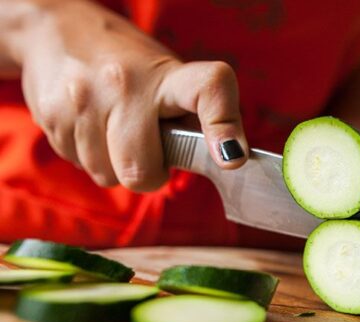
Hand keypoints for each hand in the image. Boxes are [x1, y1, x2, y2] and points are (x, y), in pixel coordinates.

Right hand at [13, 0, 247, 190]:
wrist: (57, 31)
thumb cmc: (131, 68)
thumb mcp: (170, 81)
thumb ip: (195, 119)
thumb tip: (225, 160)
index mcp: (168, 75)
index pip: (208, 91)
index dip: (224, 126)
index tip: (232, 158)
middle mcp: (123, 84)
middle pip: (141, 171)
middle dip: (150, 173)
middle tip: (152, 149)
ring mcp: (83, 100)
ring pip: (108, 176)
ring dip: (117, 166)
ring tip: (117, 131)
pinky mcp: (51, 115)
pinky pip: (81, 166)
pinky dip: (91, 157)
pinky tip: (93, 128)